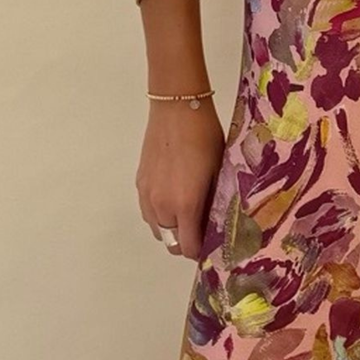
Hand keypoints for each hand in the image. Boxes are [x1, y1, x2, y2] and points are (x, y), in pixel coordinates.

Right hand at [137, 100, 225, 259]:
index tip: (213, 244)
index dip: (201, 251)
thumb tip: (219, 223)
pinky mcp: (140, 183)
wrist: (177, 109)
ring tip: (188, 214)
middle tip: (203, 230)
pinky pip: (148, 212)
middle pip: (171, 244)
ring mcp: (147, 196)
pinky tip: (173, 198)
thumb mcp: (220, 171)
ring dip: (172, 229)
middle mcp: (162, 206)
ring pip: (157, 230)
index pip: (188, 248)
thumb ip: (216, 203)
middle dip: (187, 242)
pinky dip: (160, 215)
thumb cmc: (205, 137)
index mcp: (185, 205)